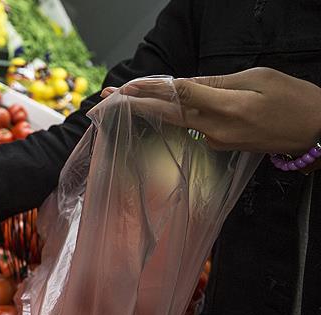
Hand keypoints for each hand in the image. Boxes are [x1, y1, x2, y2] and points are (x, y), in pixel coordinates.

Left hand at [102, 68, 320, 154]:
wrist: (317, 132)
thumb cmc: (294, 100)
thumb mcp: (258, 79)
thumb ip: (218, 83)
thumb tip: (185, 84)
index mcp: (226, 108)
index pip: (178, 96)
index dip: (149, 90)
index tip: (125, 87)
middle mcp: (216, 129)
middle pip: (167, 114)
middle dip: (134, 105)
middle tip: (104, 98)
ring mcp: (217, 141)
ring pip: (177, 121)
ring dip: (149, 110)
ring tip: (122, 101)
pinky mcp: (220, 146)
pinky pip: (191, 127)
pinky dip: (172, 116)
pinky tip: (158, 109)